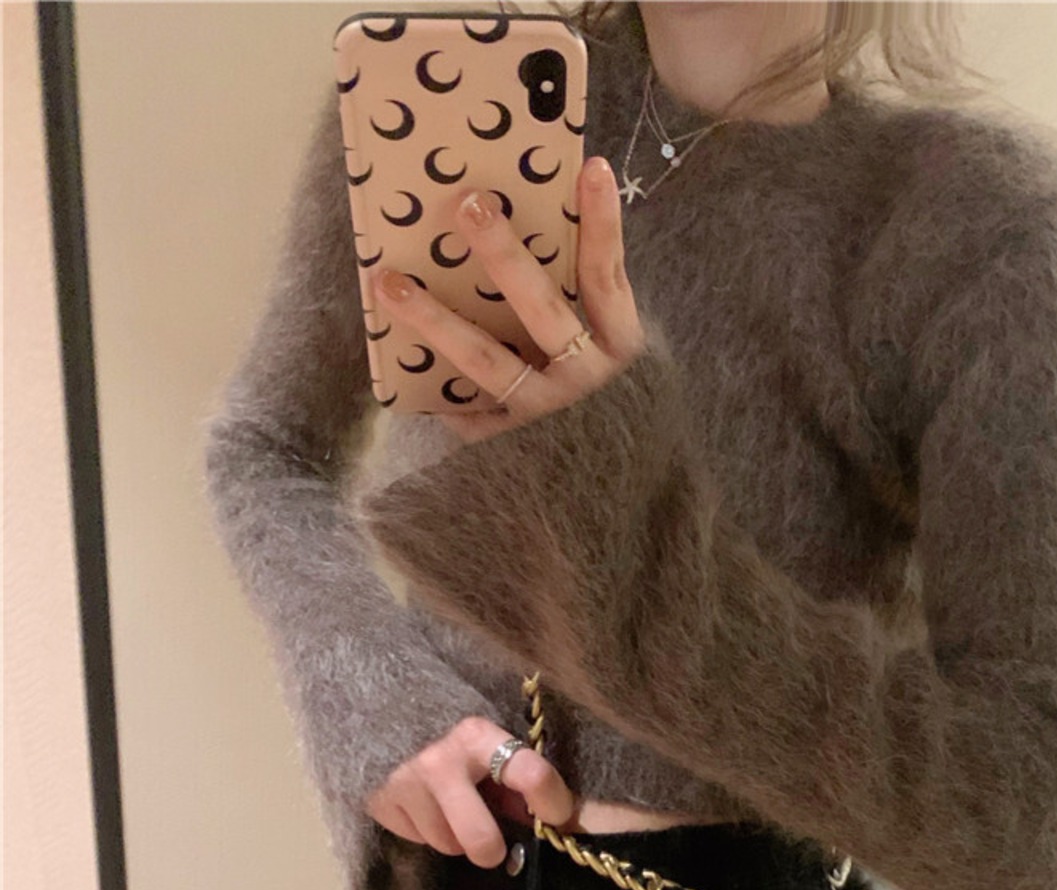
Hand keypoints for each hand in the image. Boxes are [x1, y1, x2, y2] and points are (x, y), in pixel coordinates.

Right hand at [363, 714, 577, 868]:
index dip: (553, 802)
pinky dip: (424, 828)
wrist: (372, 698)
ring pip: (446, 844)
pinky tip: (422, 803)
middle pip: (479, 839)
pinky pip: (416, 839)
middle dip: (491, 849)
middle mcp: (439, 762)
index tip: (555, 815)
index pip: (531, 775)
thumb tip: (541, 818)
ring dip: (454, 834)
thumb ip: (512, 774)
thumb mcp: (483, 734)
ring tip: (448, 807)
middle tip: (493, 846)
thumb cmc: (442, 720)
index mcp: (476, 736)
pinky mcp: (377, 801)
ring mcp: (404, 784)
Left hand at [372, 156, 645, 444]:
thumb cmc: (611, 418)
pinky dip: (434, 391)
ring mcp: (546, 418)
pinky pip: (466, 415)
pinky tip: (394, 361)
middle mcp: (585, 384)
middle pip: (541, 310)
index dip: (602, 225)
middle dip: (504, 255)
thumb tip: (542, 232)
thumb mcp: (619, 365)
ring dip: (435, 319)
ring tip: (389, 282)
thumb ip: (589, 313)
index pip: (608, 279)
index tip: (591, 168)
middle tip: (468, 205)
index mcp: (619, 352)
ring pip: (486, 362)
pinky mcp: (511, 452)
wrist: (613, 507)